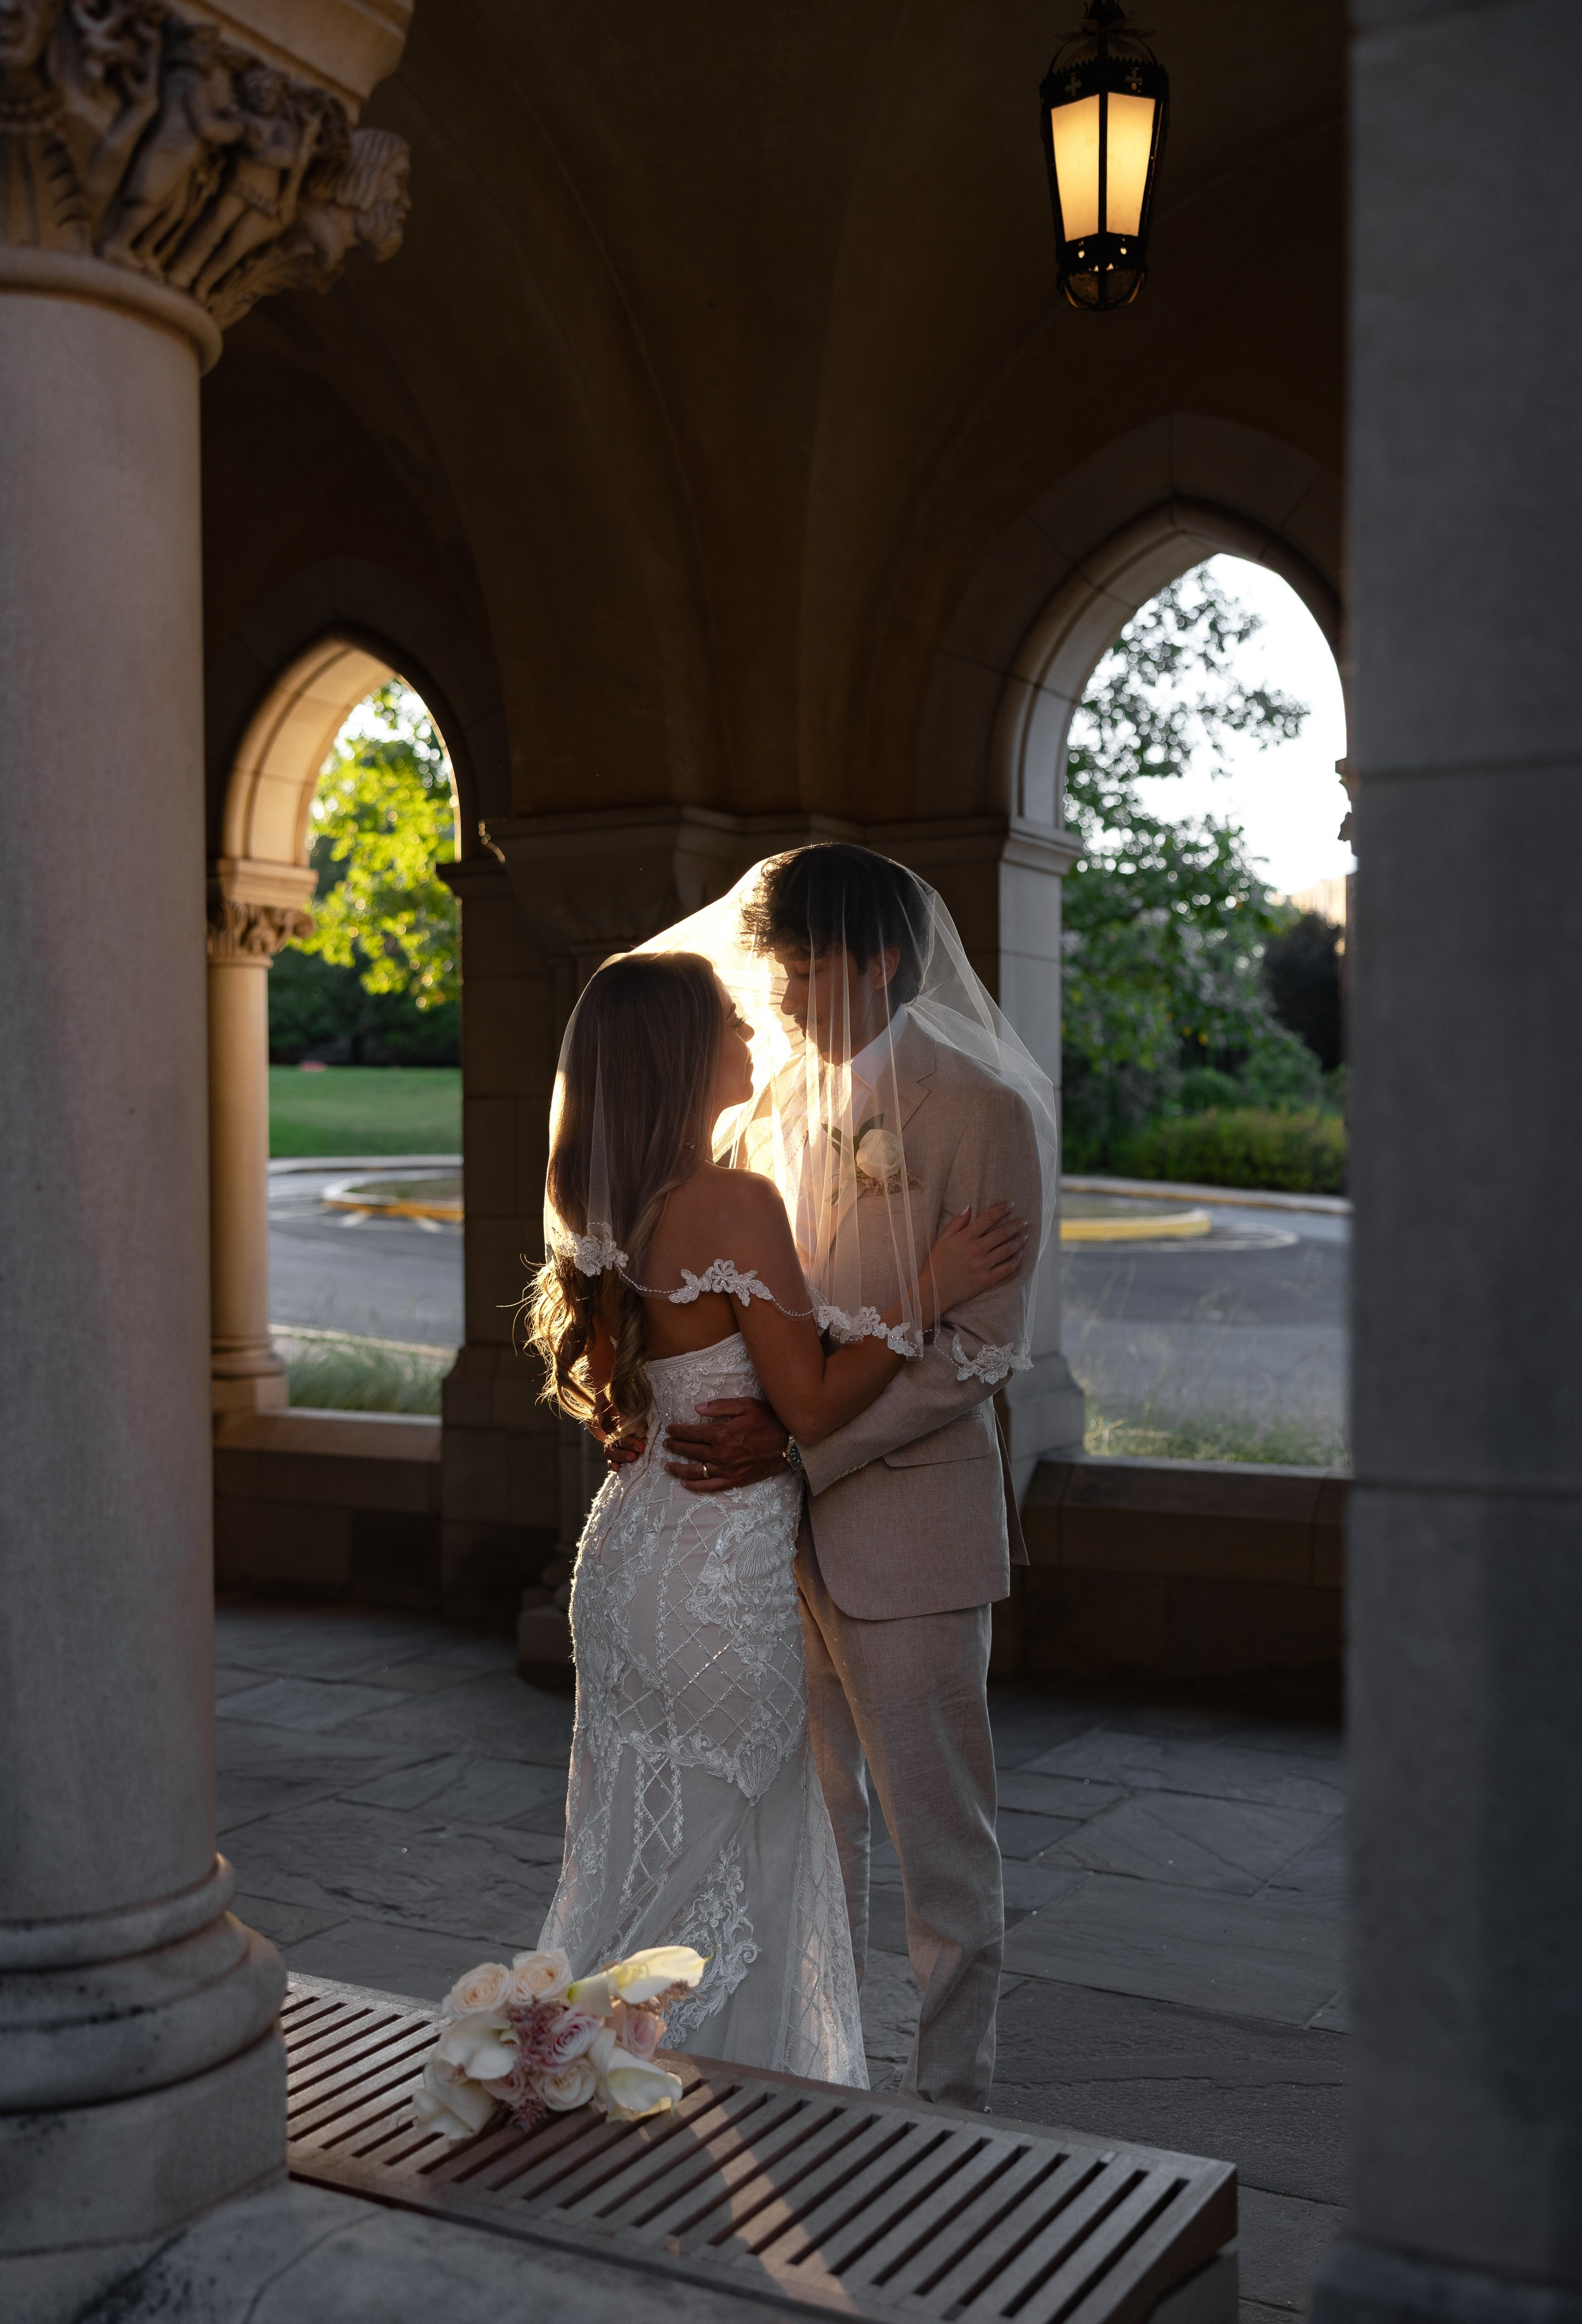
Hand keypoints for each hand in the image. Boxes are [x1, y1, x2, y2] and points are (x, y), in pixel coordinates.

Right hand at [593, 1391, 643, 1470]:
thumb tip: (642, 1434)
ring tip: (633, 1457)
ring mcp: (608, 1440)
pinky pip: (609, 1459)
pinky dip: (613, 1464)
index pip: (618, 1419)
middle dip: (629, 1443)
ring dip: (622, 1454)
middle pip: (615, 1435)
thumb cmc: (638, 1414)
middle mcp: (607, 1426)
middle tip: (641, 1448)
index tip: (643, 1433)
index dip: (631, 1427)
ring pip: (610, 1449)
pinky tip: (618, 1468)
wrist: (634, 1420)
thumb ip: (639, 1420)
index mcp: (612, 1411)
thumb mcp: (639, 1411)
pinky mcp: (610, 1451)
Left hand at [664, 1397, 790, 1494]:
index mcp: (722, 1434)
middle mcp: (721, 1454)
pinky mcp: (735, 1480)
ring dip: (679, 1468)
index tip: (670, 1429)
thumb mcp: (746, 1405)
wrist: (789, 1443)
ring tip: (668, 1466)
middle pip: (691, 1451)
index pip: (693, 1433)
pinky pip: (711, 1486)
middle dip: (676, 1447)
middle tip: (666, 1444)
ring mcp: (727, 1469)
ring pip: (696, 1471)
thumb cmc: (769, 1421)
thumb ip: (720, 1406)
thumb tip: (697, 1408)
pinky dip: (696, 1486)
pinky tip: (685, 1483)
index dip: (678, 1431)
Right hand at [924, 1202, 1027, 1313]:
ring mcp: (983, 1265)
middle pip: (1002, 1233)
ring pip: (1007, 1250)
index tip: (1011, 1204)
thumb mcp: (941, 1240)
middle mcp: (976, 1250)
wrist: (934, 1291)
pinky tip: (1020, 1255)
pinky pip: (1006, 1269)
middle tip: (1025, 1221)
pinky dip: (1016, 1261)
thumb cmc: (937, 1264)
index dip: (1001, 1209)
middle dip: (1016, 1225)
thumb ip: (956, 1223)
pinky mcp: (987, 1280)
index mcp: (965, 1238)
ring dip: (1019, 1241)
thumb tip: (969, 1207)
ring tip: (1026, 1235)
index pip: (988, 1219)